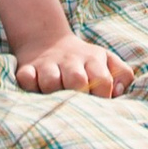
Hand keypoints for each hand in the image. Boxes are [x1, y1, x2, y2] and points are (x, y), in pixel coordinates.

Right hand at [11, 28, 137, 97]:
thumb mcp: (107, 60)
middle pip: (77, 81)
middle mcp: (70, 61)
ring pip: (50, 81)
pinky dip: (29, 86)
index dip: (104, 98)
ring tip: (55, 99)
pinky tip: (35, 90)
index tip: (101, 108)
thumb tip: (119, 92)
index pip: (104, 81)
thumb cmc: (83, 60)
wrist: (47, 40)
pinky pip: (25, 78)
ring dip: (53, 93)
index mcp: (93, 60)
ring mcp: (47, 64)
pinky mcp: (27, 68)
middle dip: (79, 96)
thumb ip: (122, 74)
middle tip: (78, 108)